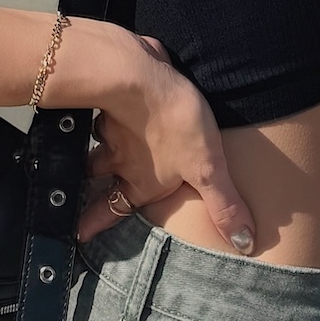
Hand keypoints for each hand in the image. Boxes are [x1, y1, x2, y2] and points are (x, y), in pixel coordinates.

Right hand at [75, 34, 255, 251]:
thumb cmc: (175, 124)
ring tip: (89, 156)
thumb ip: (223, 205)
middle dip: (85, 188)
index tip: (76, 235)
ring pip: (97, 145)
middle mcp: (120, 160)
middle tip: (75, 197)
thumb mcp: (208, 168)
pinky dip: (105, 115)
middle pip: (95, 179)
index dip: (92, 224)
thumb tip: (244, 245)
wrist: (142, 75)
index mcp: (139, 181)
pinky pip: (105, 112)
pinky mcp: (115, 98)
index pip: (110, 210)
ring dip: (92, 151)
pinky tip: (112, 110)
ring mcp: (113, 129)